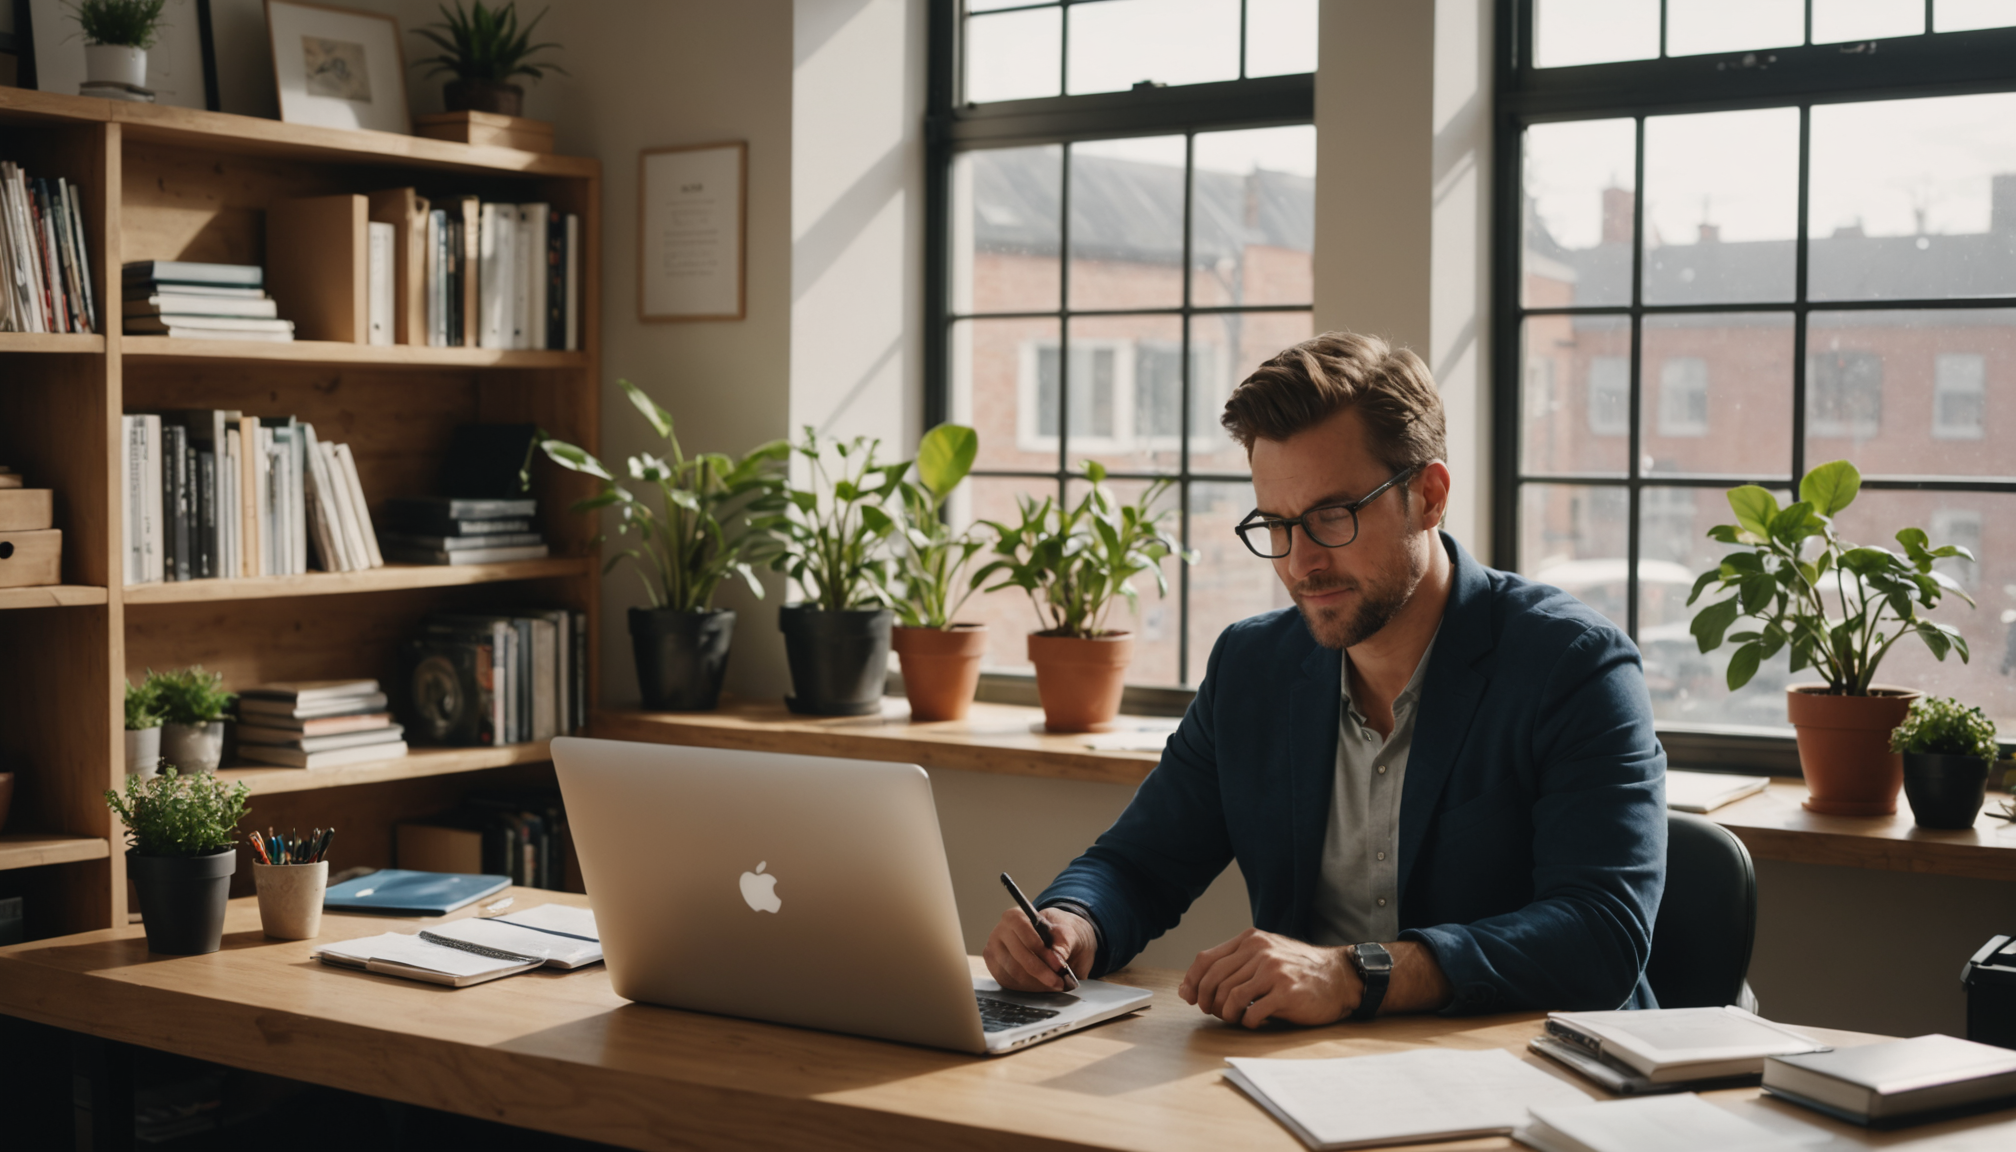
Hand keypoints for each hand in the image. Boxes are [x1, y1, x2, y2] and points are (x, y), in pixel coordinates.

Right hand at [983, 906, 1096, 992]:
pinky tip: (1044, 986)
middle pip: (1018, 957)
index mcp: (1013, 917)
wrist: (1050, 940)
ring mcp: (994, 953)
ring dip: (1037, 983)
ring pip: (1014, 974)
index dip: (1042, 951)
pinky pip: (1011, 984)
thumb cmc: (1056, 932)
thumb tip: (1058, 958)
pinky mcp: (995, 970)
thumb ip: (1063, 942)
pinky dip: (1030, 988)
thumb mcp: (1065, 931)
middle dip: (1042, 972)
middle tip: (1061, 982)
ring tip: (1055, 985)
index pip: (1023, 932)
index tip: (1060, 966)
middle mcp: (998, 934)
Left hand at [1179, 928, 1358, 1027]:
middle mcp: (1260, 951)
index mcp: (1250, 940)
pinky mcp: (1286, 992)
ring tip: (1235, 1017)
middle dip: (1206, 1001)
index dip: (1191, 981)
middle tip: (1212, 1012)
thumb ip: (1234, 964)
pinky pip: (1252, 1013)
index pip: (1206, 959)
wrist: (1339, 977)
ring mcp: (1273, 971)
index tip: (1188, 997)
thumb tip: (1191, 987)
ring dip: (1226, 1014)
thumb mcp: (1266, 955)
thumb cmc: (1298, 970)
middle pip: (1214, 980)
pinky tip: (1254, 1021)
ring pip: (1230, 997)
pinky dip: (1247, 1022)